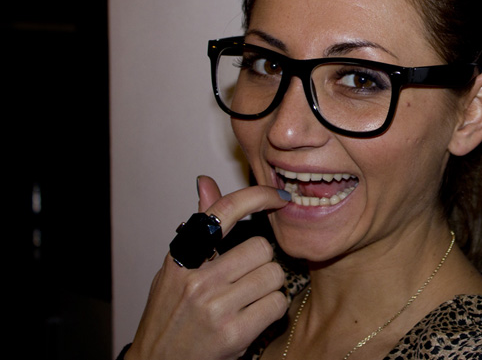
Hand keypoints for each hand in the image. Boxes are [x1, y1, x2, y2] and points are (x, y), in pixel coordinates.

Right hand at [125, 177, 290, 359]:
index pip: (223, 211)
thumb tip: (206, 182)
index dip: (256, 196)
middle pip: (262, 248)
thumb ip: (199, 227)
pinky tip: (251, 317)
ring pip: (274, 275)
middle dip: (261, 262)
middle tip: (245, 279)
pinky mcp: (234, 333)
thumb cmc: (169, 315)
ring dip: (268, 287)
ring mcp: (216, 307)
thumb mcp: (176, 268)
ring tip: (246, 300)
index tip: (277, 196)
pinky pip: (277, 304)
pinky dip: (272, 309)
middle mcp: (197, 280)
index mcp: (182, 258)